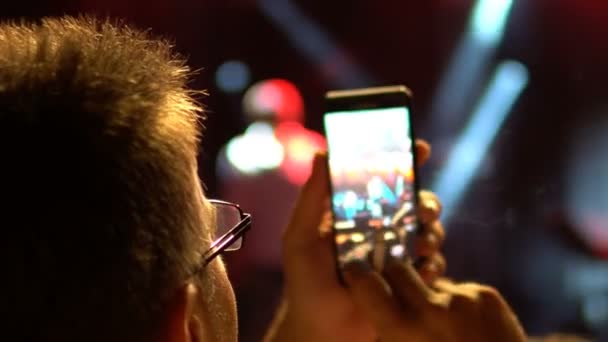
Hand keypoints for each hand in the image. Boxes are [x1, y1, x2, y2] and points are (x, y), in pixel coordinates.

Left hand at [265, 140, 445, 341]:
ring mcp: (398, 256)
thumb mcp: (300, 236)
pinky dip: (433, 265)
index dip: (405, 161)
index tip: (419, 147)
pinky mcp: (409, 281)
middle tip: (423, 209)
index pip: (384, 181)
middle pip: (417, 204)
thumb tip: (324, 153)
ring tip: (422, 244)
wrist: (321, 330)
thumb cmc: (305, 282)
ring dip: (433, 233)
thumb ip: (312, 197)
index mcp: (358, 214)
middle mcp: (382, 230)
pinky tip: (423, 271)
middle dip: (427, 201)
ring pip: (430, 233)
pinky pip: (433, 267)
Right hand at [344, 261, 525, 341]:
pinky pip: (460, 290)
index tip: (357, 274)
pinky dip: (457, 305)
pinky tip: (466, 330)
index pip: (366, 281)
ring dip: (429, 296)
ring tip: (441, 327)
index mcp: (402, 329)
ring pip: (431, 281)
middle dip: (392, 276)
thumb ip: (385, 334)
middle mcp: (431, 308)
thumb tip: (373, 314)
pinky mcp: (487, 296)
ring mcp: (463, 297)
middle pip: (397, 267)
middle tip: (396, 295)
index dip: (358, 275)